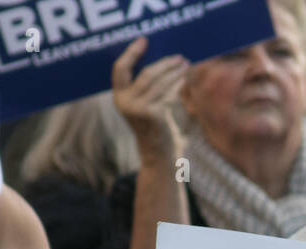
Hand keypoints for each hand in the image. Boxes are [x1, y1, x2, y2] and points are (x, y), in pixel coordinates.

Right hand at [112, 37, 187, 157]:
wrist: (156, 152)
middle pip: (146, 74)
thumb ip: (143, 87)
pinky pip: (168, 94)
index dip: (131, 53)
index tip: (144, 40)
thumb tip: (160, 60)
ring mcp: (139, 109)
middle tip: (180, 57)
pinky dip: (178, 85)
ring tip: (186, 65)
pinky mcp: (153, 115)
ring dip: (175, 72)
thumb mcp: (141, 104)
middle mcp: (125, 102)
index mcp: (119, 96)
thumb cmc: (152, 125)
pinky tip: (186, 80)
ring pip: (159, 83)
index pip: (120, 69)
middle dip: (165, 63)